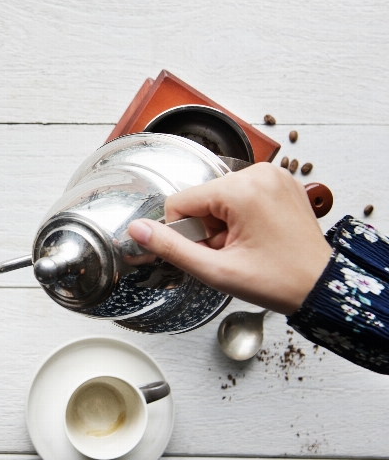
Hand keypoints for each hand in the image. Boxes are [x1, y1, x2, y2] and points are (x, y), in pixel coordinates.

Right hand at [126, 163, 332, 314]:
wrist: (322, 287)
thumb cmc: (279, 281)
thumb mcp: (216, 270)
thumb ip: (172, 247)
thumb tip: (137, 230)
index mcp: (243, 189)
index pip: (181, 201)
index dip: (187, 233)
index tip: (212, 251)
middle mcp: (259, 173)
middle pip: (201, 199)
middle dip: (207, 229)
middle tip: (233, 252)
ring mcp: (273, 175)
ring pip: (218, 198)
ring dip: (223, 224)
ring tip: (246, 245)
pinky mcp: (280, 181)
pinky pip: (240, 194)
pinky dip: (240, 216)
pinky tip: (256, 235)